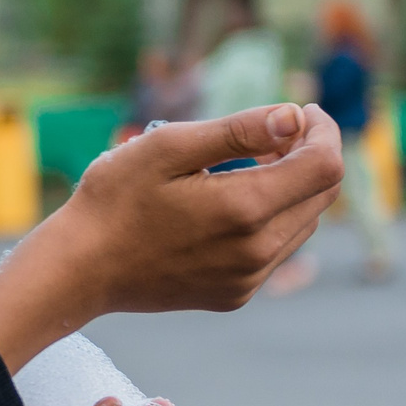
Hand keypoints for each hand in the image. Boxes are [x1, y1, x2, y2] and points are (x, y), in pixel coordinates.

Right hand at [0, 107, 343, 370]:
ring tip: (244, 167)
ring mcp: (248, 279)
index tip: (300, 111)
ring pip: (302, 223)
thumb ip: (237, 131)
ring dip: (289, 188)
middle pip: (321, 195)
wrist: (79, 268)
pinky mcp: (235, 294)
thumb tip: (293, 116)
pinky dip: (269, 220)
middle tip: (271, 133)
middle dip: (308, 155)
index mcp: (244, 209)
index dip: (323, 130)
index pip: (325, 165)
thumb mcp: (167, 147)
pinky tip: (227, 206)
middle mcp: (257, 251)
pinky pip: (276, 251)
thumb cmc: (113, 199)